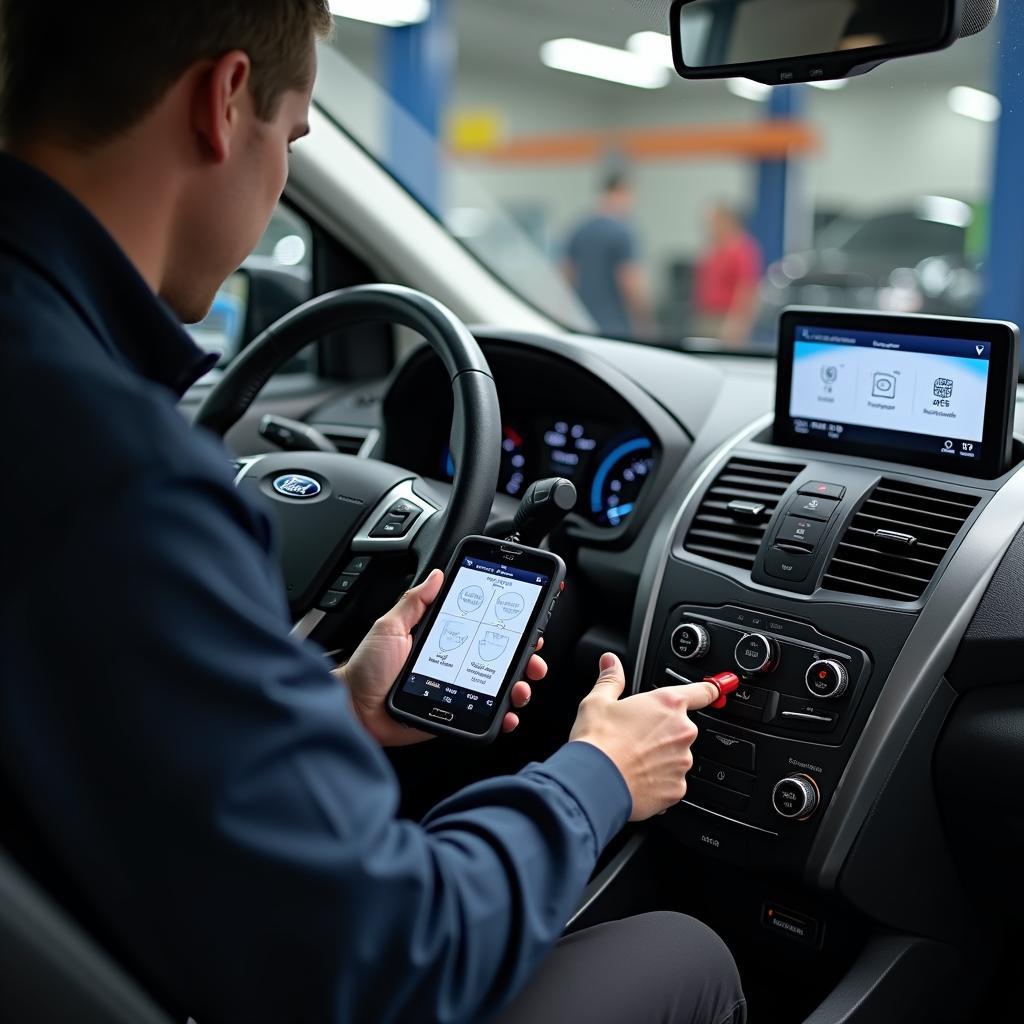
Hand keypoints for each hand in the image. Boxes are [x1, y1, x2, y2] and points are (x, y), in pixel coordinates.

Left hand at [338, 569, 547, 746]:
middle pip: (499, 657)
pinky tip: (507, 713)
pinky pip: (484, 714)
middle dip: (524, 655)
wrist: (354, 709)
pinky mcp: (454, 712)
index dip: (508, 625)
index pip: (483, 627)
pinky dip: (501, 715)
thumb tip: (437, 575)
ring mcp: (457, 688)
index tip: (527, 619)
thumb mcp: (389, 626)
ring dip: (518, 685)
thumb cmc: (367, 667)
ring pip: (498, 685)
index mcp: (443, 638)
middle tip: (532, 655)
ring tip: (521, 686)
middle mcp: (454, 662)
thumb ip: (415, 601)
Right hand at [569, 653, 718, 820]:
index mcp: (667, 704)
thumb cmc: (598, 741)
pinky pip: (671, 781)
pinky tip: (636, 778)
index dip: (710, 689)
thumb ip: (611, 679)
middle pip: (681, 727)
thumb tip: (610, 661)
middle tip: (636, 736)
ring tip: (632, 759)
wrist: (595, 783)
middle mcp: (682, 731)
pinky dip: (658, 781)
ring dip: (661, 757)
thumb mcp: (598, 702)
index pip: (702, 692)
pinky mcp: (678, 788)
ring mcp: (682, 761)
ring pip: (676, 756)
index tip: (717, 689)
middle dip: (663, 731)